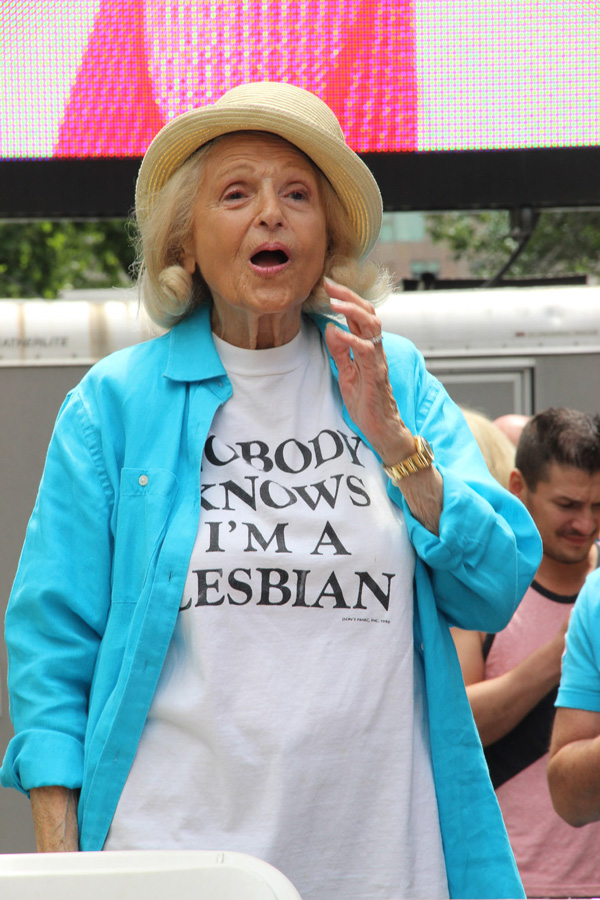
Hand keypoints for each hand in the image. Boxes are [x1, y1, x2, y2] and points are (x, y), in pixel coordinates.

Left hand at [322, 278, 414, 463]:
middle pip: (368, 313)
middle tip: (330, 284)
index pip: (360, 315)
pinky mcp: (376, 375)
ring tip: (334, 302)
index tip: (328, 285)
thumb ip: (340, 352)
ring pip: (371, 327)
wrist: (383, 429)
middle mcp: (376, 350)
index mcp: (368, 347)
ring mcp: (378, 361)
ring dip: (352, 312)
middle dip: (349, 296)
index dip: (346, 298)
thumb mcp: (347, 373)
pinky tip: (339, 332)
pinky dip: (352, 340)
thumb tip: (330, 328)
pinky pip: (366, 352)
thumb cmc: (366, 402)